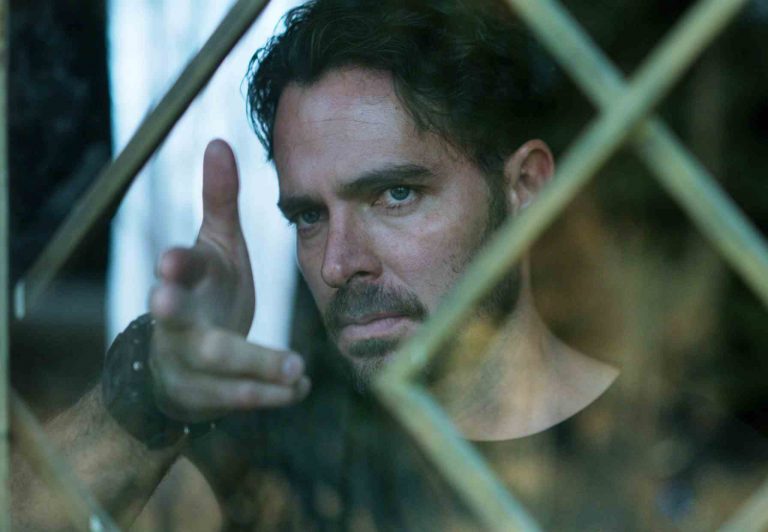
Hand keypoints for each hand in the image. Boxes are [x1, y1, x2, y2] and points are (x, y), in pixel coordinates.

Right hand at [148, 139, 308, 422]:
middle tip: (244, 342)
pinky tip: (302, 389)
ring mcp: (187, 364)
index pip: (176, 271)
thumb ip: (220, 200)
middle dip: (213, 339)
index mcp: (184, 282)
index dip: (173, 267)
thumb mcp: (215, 246)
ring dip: (258, 372)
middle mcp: (179, 325)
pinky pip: (237, 400)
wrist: (179, 356)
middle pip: (186, 330)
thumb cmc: (207, 291)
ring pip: (219, 373)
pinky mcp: (204, 396)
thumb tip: (218, 141)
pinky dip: (272, 396)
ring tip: (298, 374)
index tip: (170, 262)